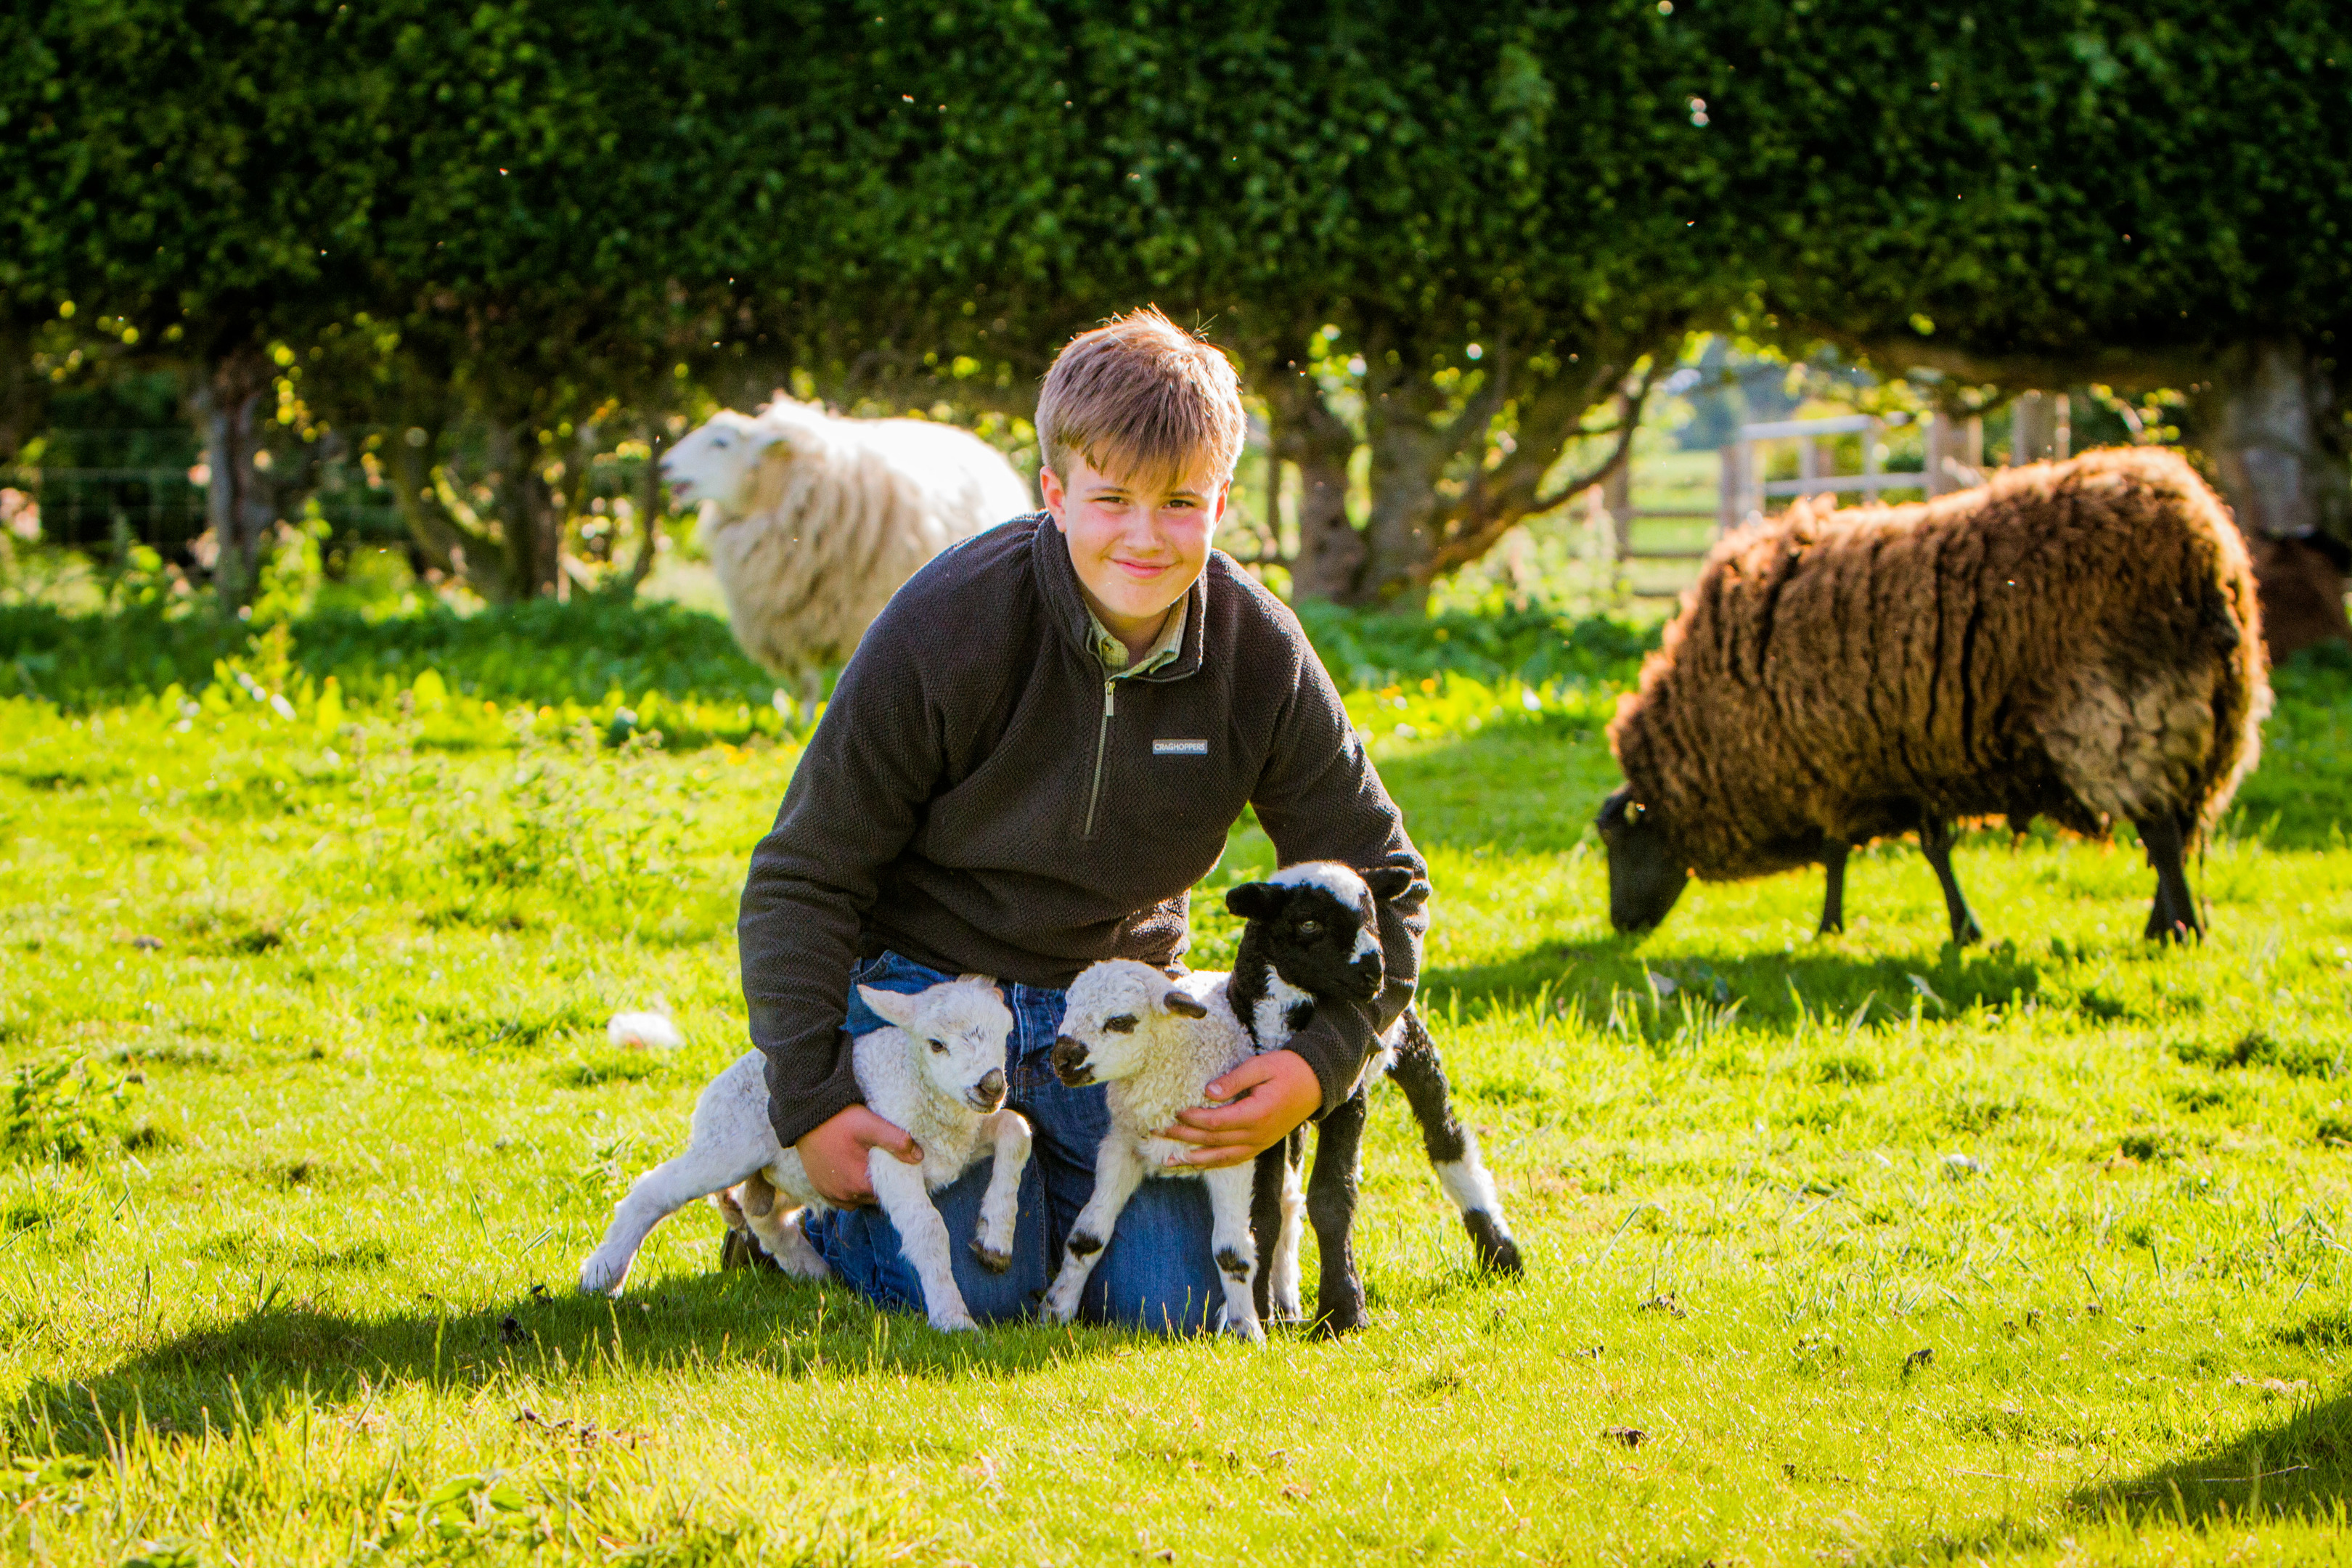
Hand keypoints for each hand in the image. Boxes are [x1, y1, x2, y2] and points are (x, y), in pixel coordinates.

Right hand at [794, 1106, 922, 1205]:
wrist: (807, 1115)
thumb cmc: (841, 1120)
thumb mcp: (872, 1126)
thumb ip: (897, 1141)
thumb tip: (918, 1157)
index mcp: (860, 1183)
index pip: (888, 1194)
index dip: (894, 1183)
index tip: (895, 1169)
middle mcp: (844, 1195)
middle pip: (872, 1197)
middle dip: (879, 1184)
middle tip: (880, 1164)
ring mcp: (830, 1194)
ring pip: (857, 1199)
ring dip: (862, 1187)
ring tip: (864, 1166)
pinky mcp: (820, 1189)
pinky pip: (840, 1198)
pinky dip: (847, 1189)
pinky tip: (849, 1171)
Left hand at [1157, 1049, 1321, 1168]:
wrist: (1317, 1083)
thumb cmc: (1289, 1069)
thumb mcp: (1261, 1066)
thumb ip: (1234, 1080)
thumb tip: (1208, 1092)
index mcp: (1257, 1114)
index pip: (1216, 1122)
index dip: (1192, 1119)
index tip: (1173, 1111)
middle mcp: (1257, 1134)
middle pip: (1213, 1141)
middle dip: (1184, 1137)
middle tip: (1158, 1133)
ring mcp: (1260, 1143)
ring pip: (1222, 1157)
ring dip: (1194, 1159)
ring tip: (1169, 1160)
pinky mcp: (1262, 1144)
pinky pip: (1234, 1159)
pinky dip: (1214, 1163)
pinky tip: (1197, 1163)